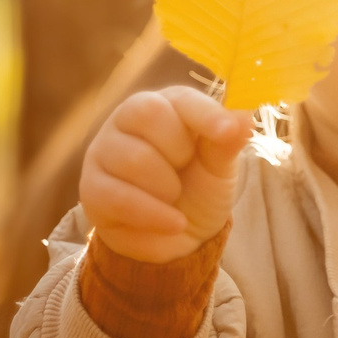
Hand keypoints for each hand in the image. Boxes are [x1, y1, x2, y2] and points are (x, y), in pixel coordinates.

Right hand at [78, 87, 255, 262]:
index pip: (180, 98)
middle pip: (147, 113)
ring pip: (134, 157)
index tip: (228, 132)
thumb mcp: (219, 168)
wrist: (177, 239)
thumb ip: (226, 144)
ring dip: (167, 187)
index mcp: (165, 105)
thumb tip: (245, 117)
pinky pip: (119, 196)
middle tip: (184, 171)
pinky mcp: (92, 188)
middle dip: (178, 151)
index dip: (205, 113)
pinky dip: (153, 214)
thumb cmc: (198, 191)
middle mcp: (127, 119)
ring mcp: (104, 151)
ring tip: (174, 197)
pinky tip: (173, 222)